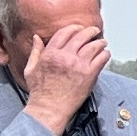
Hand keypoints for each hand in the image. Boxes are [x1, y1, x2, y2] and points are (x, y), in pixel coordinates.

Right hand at [19, 19, 107, 135]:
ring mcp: (78, 65)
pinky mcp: (89, 74)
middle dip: (90, 31)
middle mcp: (65, 56)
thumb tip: (36, 37)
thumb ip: (36, 51)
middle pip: (81, 36)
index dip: (73, 28)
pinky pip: (101, 59)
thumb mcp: (30, 68)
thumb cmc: (39, 91)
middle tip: (94, 30)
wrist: (49, 107)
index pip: (64, 33)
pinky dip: (105, 54)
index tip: (79, 28)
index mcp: (50, 54)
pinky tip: (105, 54)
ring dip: (100, 42)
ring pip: (94, 46)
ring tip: (103, 42)